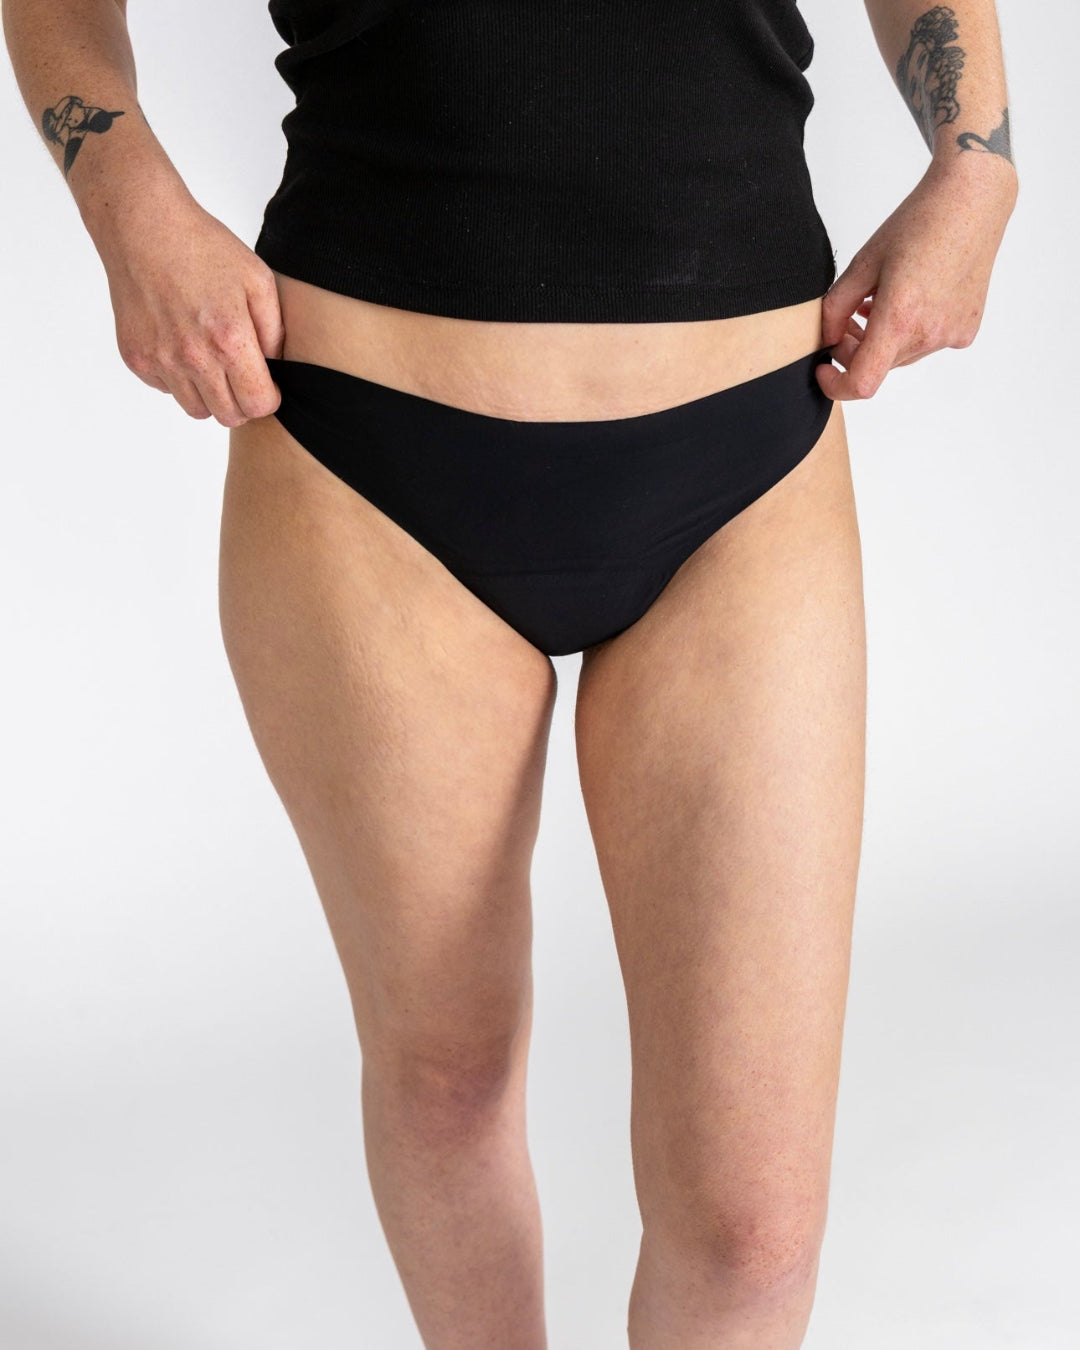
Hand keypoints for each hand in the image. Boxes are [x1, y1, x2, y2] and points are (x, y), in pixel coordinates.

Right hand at [99, 187, 284, 425]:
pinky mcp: (136, 358)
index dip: (268, 398)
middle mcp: (192, 357)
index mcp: (229, 340)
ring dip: (210, 394)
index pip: (258, 406)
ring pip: (196, 410)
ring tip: (211, 359)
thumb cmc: (204, 248)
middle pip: (228, 416)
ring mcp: (160, 360)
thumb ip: (275, 331)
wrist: (143, 227)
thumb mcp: (258, 280)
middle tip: (241, 374)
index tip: (266, 384)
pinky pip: (167, 389)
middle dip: (241, 402)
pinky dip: (178, 378)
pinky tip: (182, 344)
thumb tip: (277, 370)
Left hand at [816, 154, 1017, 400]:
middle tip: (849, 318)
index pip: (861, 383)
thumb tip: (826, 339)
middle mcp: (930, 333)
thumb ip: (835, 308)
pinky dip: (912, 330)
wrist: (972, 200)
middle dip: (856, 350)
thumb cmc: (919, 223)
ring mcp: (952, 334)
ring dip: (884, 339)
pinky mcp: (967, 329)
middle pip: (879, 366)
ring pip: (902, 356)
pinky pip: (928, 343)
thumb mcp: (863, 262)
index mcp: (900, 318)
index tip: (824, 368)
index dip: (835, 385)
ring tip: (879, 301)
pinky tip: (913, 297)